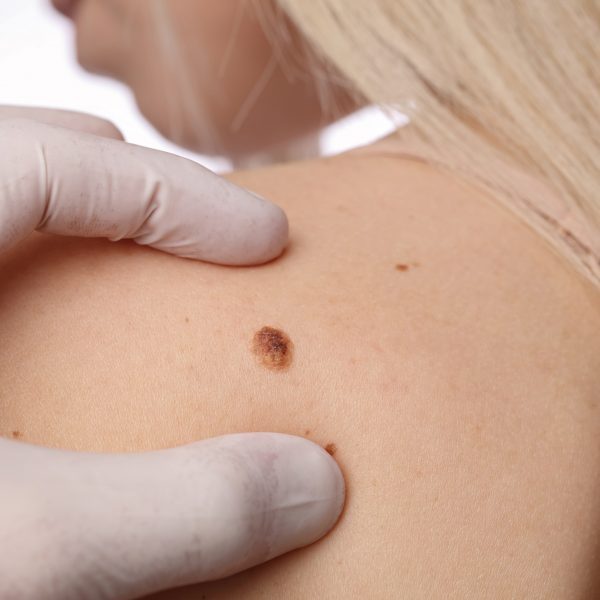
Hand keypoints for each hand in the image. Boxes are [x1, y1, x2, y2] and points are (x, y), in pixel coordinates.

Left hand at [0, 108, 344, 599]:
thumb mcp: (17, 542)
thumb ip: (170, 510)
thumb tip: (314, 486)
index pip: (65, 159)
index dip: (184, 192)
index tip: (268, 236)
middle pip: (34, 155)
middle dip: (138, 189)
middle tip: (212, 237)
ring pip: (2, 200)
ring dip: (82, 224)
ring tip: (149, 267)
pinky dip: (30, 272)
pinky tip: (63, 339)